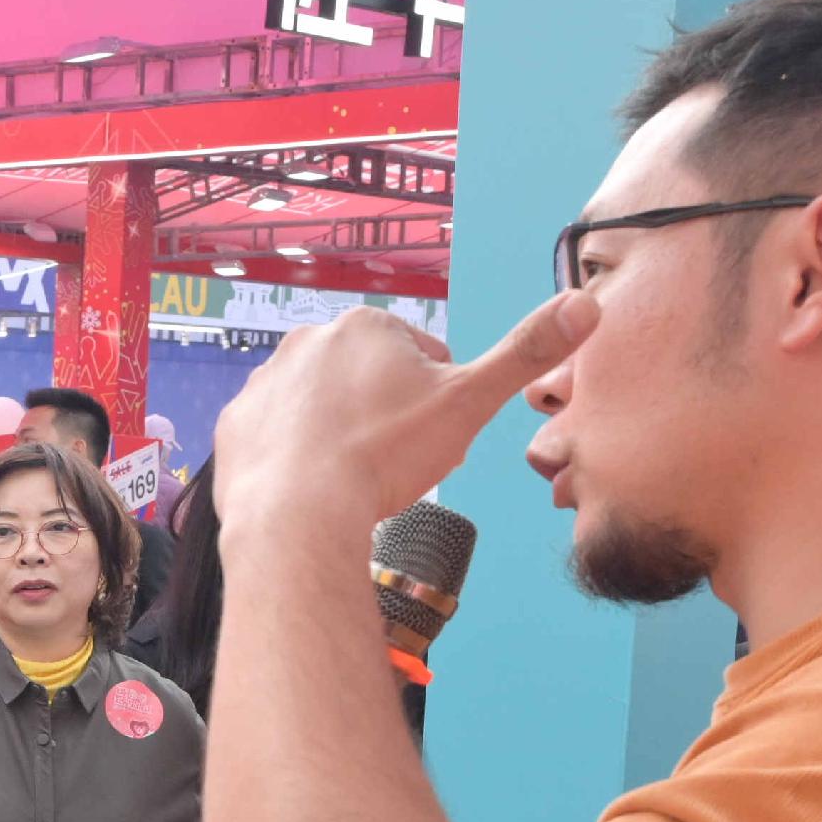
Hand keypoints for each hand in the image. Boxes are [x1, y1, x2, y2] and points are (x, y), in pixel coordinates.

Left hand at [209, 292, 594, 534]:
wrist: (297, 517)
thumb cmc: (385, 458)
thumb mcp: (470, 402)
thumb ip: (526, 352)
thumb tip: (586, 304)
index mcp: (367, 326)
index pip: (420, 356)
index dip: (437, 401)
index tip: (434, 437)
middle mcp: (307, 341)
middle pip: (368, 381)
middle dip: (388, 417)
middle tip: (397, 466)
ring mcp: (264, 383)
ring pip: (322, 410)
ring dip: (340, 437)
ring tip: (354, 483)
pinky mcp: (235, 426)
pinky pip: (276, 439)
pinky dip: (294, 460)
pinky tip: (313, 490)